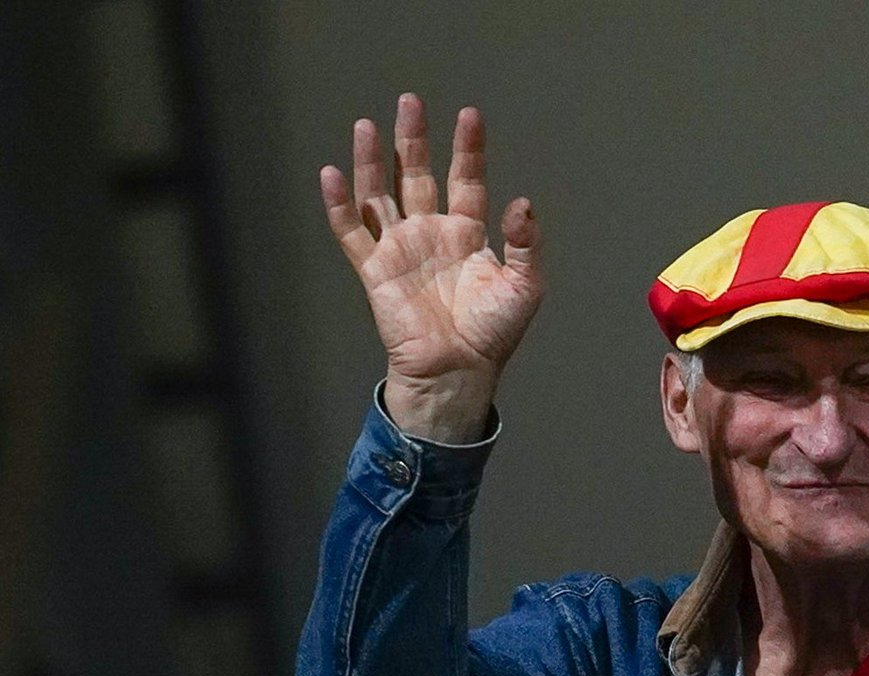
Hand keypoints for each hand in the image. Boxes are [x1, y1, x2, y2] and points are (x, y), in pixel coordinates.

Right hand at [321, 93, 544, 441]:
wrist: (459, 370)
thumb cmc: (494, 333)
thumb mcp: (525, 285)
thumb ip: (525, 243)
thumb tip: (522, 202)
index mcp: (468, 234)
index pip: (466, 179)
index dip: (467, 149)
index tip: (469, 115)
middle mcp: (431, 234)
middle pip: (417, 175)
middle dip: (412, 139)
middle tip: (410, 101)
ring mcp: (400, 249)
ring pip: (380, 193)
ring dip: (372, 161)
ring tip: (367, 124)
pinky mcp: (375, 270)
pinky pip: (351, 231)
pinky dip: (339, 204)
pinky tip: (332, 173)